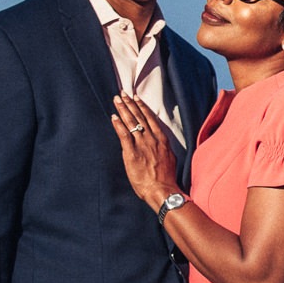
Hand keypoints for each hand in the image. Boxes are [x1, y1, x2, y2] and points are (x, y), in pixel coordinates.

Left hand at [111, 94, 179, 209]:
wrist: (162, 189)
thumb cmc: (166, 178)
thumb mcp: (170, 159)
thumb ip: (163, 149)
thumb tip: (160, 144)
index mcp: (162, 140)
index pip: (151, 119)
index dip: (142, 107)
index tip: (137, 98)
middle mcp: (152, 139)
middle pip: (139, 117)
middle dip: (130, 104)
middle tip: (123, 93)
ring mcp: (142, 145)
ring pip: (131, 122)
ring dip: (123, 109)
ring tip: (117, 100)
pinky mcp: (132, 152)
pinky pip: (124, 135)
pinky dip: (118, 125)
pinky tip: (114, 116)